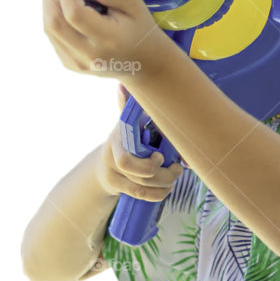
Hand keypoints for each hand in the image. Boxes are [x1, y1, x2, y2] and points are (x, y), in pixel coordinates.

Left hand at [42, 0, 166, 81]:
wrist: (144, 64)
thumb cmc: (139, 29)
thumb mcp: (135, 5)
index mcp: (107, 40)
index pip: (73, 14)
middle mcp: (89, 56)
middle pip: (53, 23)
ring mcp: (77, 63)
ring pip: (49, 29)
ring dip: (52, 7)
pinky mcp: (70, 64)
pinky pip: (52, 36)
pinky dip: (56, 19)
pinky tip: (71, 14)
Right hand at [95, 82, 184, 199]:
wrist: (102, 167)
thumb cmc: (123, 141)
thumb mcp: (125, 123)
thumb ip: (128, 106)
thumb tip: (123, 84)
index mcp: (117, 140)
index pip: (126, 158)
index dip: (146, 163)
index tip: (160, 156)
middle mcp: (112, 159)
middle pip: (137, 174)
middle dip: (161, 174)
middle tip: (176, 169)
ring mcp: (114, 176)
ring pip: (140, 187)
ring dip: (162, 185)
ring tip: (174, 178)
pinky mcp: (119, 189)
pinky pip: (140, 196)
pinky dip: (157, 195)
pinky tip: (166, 189)